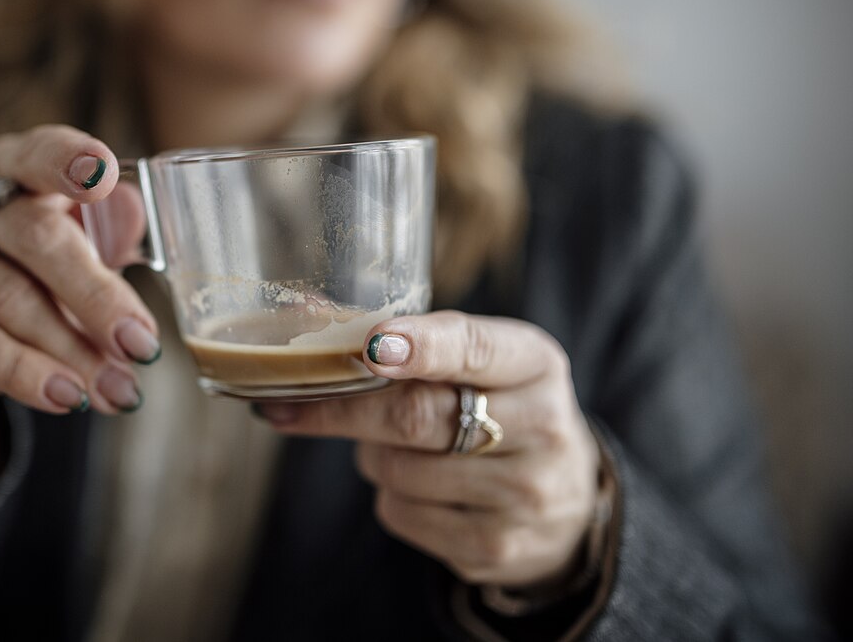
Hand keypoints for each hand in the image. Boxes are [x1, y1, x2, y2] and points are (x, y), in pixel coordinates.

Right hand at [0, 124, 158, 503]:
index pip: (38, 152)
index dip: (70, 160)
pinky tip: (68, 398)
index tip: (104, 175)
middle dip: (96, 296)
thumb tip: (133, 214)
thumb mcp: (72, 246)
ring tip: (119, 390)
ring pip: (8, 300)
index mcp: (10, 167)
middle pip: (33, 237)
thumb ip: (104, 227)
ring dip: (73, 351)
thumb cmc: (29, 274)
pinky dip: (26, 375)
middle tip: (142, 345)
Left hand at [255, 311, 599, 588]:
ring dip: (371, 454)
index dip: (419, 346)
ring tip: (398, 446)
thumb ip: (410, 335)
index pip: (473, 348)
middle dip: (344, 409)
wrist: (565, 499)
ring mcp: (524, 494)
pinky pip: (400, 514)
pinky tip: (419, 486)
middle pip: (416, 416)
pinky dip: (389, 495)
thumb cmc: (498, 407)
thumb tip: (306, 309)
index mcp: (536, 363)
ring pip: (397, 468)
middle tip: (289, 403)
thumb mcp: (480, 362)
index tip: (371, 346)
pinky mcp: (496, 547)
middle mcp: (543, 427)